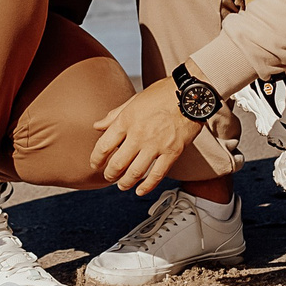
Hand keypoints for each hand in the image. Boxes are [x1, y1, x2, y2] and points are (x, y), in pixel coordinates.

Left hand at [90, 77, 201, 195]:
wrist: (190, 94)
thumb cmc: (162, 94)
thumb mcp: (134, 100)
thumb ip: (114, 115)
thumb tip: (97, 126)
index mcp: (126, 120)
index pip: (104, 145)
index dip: (96, 159)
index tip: (95, 164)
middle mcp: (138, 135)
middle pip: (117, 163)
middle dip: (109, 174)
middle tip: (108, 177)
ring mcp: (155, 145)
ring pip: (135, 173)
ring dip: (125, 183)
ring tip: (122, 185)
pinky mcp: (172, 152)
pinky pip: (157, 175)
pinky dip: (147, 186)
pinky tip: (140, 191)